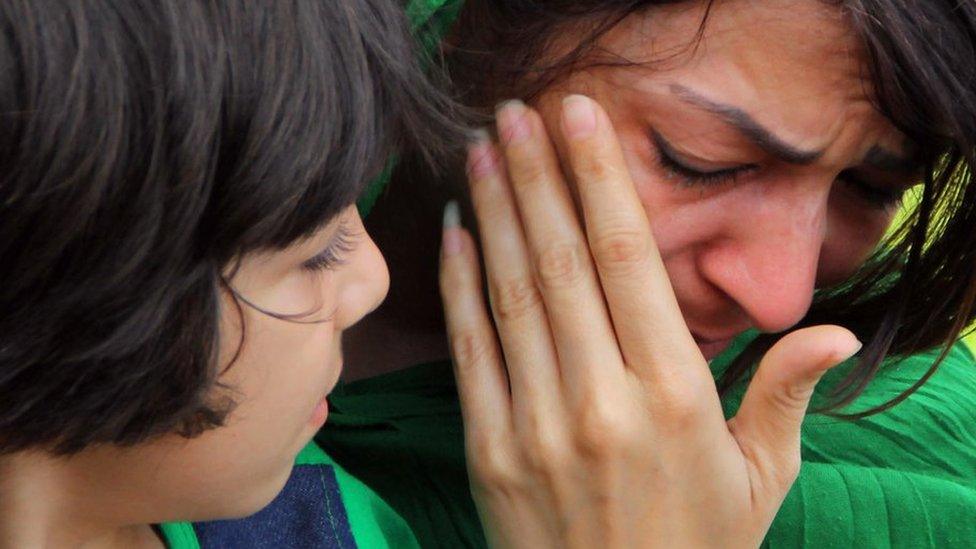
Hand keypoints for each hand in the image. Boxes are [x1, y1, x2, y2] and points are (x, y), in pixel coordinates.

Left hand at [438, 95, 861, 548]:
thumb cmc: (696, 548)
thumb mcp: (761, 477)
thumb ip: (786, 394)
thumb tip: (832, 330)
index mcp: (675, 394)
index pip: (629, 259)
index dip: (600, 179)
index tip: (580, 120)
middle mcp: (602, 399)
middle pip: (561, 260)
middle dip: (536, 176)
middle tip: (516, 113)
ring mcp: (537, 424)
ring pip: (512, 293)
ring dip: (494, 212)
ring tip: (481, 150)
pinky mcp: (489, 449)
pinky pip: (472, 349)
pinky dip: (460, 284)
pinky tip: (454, 231)